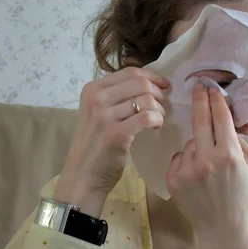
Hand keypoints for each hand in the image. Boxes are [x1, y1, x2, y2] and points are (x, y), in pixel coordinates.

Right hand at [54, 67, 169, 216]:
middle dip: (158, 94)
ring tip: (157, 120)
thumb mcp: (99, 112)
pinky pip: (148, 117)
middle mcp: (96, 98)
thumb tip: (150, 81)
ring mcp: (104, 115)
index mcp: (93, 89)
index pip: (131, 72)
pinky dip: (157, 120)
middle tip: (160, 108)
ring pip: (147, 100)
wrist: (82, 176)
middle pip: (141, 83)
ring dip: (159, 110)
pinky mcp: (116, 133)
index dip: (153, 77)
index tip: (165, 86)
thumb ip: (118, 95)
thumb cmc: (96, 144)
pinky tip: (155, 127)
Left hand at [166, 83, 247, 236]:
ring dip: (198, 144)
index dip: (216, 101)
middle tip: (199, 87)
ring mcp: (188, 170)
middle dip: (200, 101)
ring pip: (190, 142)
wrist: (222, 225)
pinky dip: (187, 159)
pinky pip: (179, 157)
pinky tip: (196, 174)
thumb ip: (241, 141)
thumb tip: (229, 120)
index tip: (212, 89)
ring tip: (208, 165)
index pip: (221, 119)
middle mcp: (207, 160)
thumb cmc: (241, 194)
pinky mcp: (173, 179)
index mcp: (229, 155)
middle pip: (200, 121)